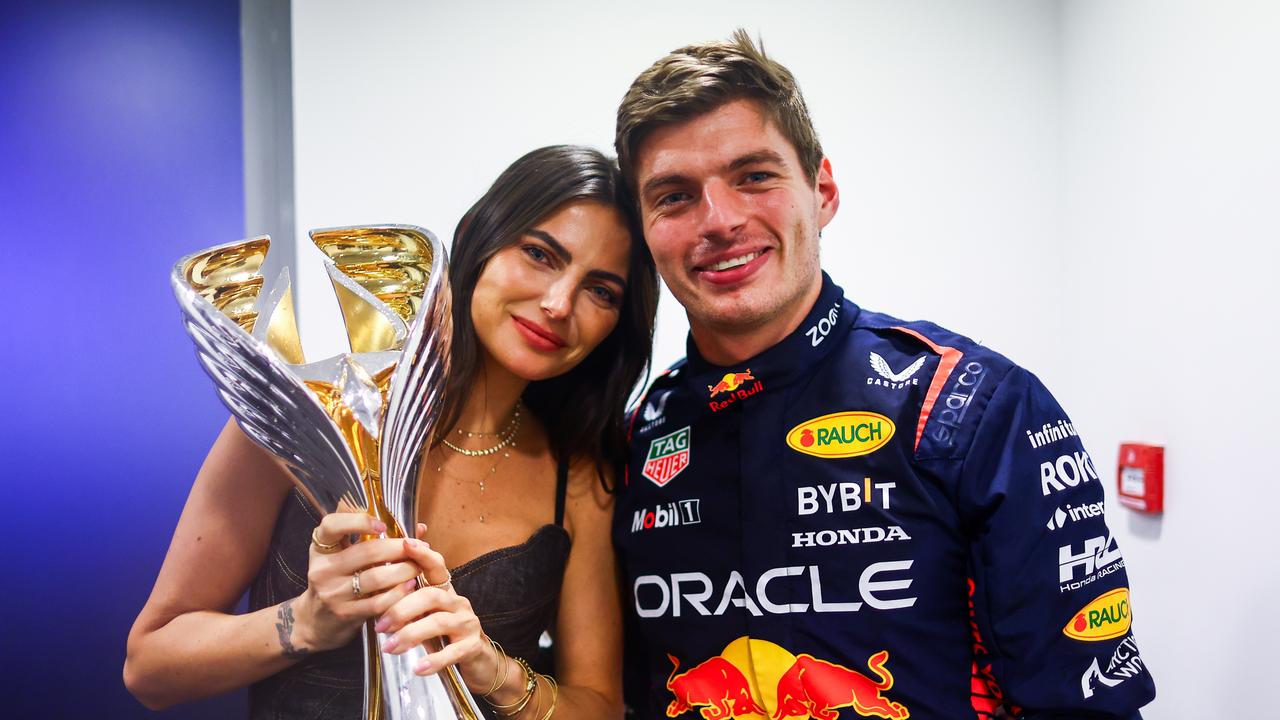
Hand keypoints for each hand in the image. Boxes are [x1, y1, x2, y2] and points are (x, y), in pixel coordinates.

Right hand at [294, 512, 419, 652]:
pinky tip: (411, 587)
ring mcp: (332, 592)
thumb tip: (419, 527)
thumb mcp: (342, 554)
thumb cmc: (338, 579)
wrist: (316, 620)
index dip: (359, 521)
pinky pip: (378, 602)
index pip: (332, 525)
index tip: (383, 525)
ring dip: (404, 570)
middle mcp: (323, 568)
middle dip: (399, 548)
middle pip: (367, 551)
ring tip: (419, 567)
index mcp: (321, 547)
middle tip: (419, 547)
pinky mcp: (344, 613)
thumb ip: (373, 536)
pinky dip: (399, 593)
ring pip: (376, 578)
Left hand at [376, 524, 496, 689]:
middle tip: (380, 625)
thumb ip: (408, 602)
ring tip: (390, 647)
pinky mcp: (473, 646)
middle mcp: (457, 602)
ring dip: (411, 634)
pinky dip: (433, 660)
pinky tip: (418, 668)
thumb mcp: (427, 616)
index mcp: (444, 591)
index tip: (404, 544)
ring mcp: (467, 623)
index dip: (422, 554)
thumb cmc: (446, 636)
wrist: (479, 662)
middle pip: (430, 595)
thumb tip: (375, 590)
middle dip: (402, 609)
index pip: (435, 566)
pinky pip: (452, 652)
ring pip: (438, 622)